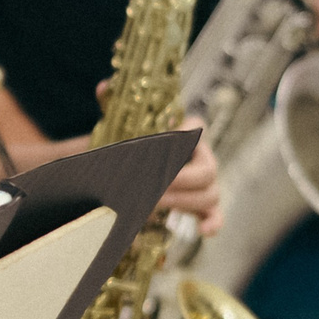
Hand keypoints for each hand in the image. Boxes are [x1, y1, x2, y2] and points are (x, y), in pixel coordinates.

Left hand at [84, 85, 223, 234]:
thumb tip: (103, 86)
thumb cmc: (126, 146)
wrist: (124, 171)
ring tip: (154, 205)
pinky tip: (203, 231)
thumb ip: (112, 105)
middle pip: (207, 170)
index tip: (165, 140)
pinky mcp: (201, 206)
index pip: (196, 127)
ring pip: (210, 194)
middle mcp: (202, 157)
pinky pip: (215, 215)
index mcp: (186, 132)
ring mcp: (204, 183)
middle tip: (152, 188)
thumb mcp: (117, 126)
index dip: (185, 133)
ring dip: (183, 202)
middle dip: (180, 181)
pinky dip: (213, 223)